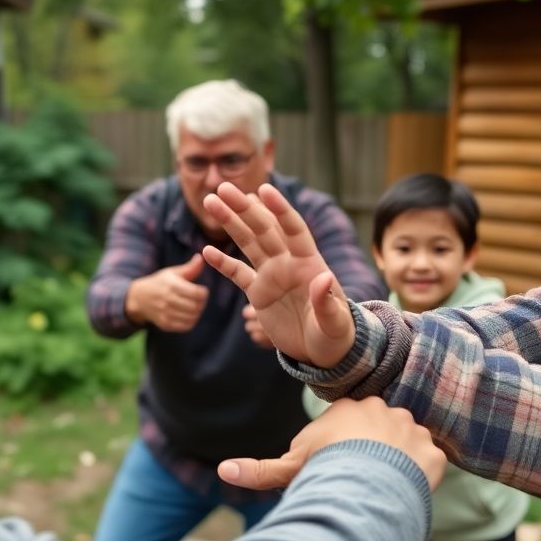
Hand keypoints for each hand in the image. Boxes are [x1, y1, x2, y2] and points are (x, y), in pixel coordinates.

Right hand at [125, 253, 208, 331]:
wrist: (139, 298)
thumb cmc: (160, 282)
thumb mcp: (172, 272)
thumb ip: (189, 267)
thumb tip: (201, 257)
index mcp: (171, 285)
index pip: (197, 293)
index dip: (204, 293)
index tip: (202, 290)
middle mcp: (168, 300)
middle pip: (196, 306)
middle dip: (202, 303)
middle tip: (200, 300)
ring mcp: (166, 313)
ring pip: (192, 317)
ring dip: (197, 312)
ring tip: (195, 306)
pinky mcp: (165, 324)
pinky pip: (186, 326)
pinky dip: (191, 321)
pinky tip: (189, 314)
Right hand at [201, 183, 353, 366]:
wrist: (323, 352)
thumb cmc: (335, 335)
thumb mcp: (334, 321)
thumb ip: (326, 300)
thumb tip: (323, 277)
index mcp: (310, 263)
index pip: (294, 229)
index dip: (280, 209)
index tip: (265, 189)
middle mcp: (288, 263)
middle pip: (264, 229)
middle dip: (244, 208)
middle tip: (223, 188)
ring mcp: (271, 276)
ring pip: (248, 243)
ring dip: (230, 223)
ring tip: (210, 202)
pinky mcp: (258, 294)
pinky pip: (238, 274)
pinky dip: (223, 263)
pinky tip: (206, 250)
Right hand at [217, 397, 445, 491]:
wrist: (367, 480)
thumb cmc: (324, 471)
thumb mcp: (289, 469)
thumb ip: (260, 470)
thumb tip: (222, 470)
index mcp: (350, 408)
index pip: (348, 424)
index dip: (341, 448)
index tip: (337, 467)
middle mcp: (384, 410)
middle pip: (378, 432)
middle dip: (372, 453)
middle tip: (360, 479)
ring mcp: (412, 429)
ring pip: (405, 445)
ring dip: (397, 463)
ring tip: (382, 488)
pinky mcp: (433, 451)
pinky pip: (429, 463)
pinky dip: (419, 477)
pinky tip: (404, 492)